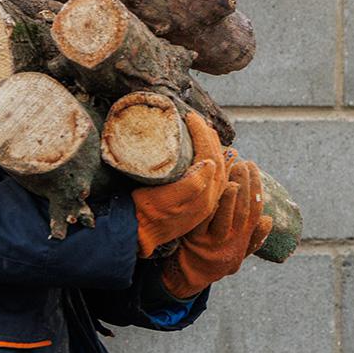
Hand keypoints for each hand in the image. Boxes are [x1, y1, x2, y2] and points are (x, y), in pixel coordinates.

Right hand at [131, 112, 229, 257]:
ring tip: (203, 130)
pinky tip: (208, 153)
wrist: (137, 235)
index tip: (191, 117)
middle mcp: (208, 198)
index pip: (210, 156)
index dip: (202, 134)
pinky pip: (211, 176)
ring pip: (216, 168)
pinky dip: (211, 159)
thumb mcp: (166, 199)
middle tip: (196, 119)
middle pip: (216, 160)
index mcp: (204, 195)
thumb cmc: (145, 214)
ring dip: (212, 146)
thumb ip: (191, 185)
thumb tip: (211, 164)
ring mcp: (203, 201)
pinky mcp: (196, 203)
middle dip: (208, 137)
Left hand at [161, 158, 273, 298]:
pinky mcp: (192, 239)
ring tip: (232, 171)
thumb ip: (252, 237)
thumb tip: (269, 219)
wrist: (188, 278)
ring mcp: (211, 240)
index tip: (253, 166)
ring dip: (229, 193)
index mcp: (241, 239)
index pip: (254, 210)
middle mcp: (229, 240)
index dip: (256, 188)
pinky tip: (208, 188)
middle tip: (243, 163)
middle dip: (244, 184)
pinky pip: (201, 219)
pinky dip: (206, 203)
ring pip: (224, 215)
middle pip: (241, 209)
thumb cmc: (214, 260)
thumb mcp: (237, 253)